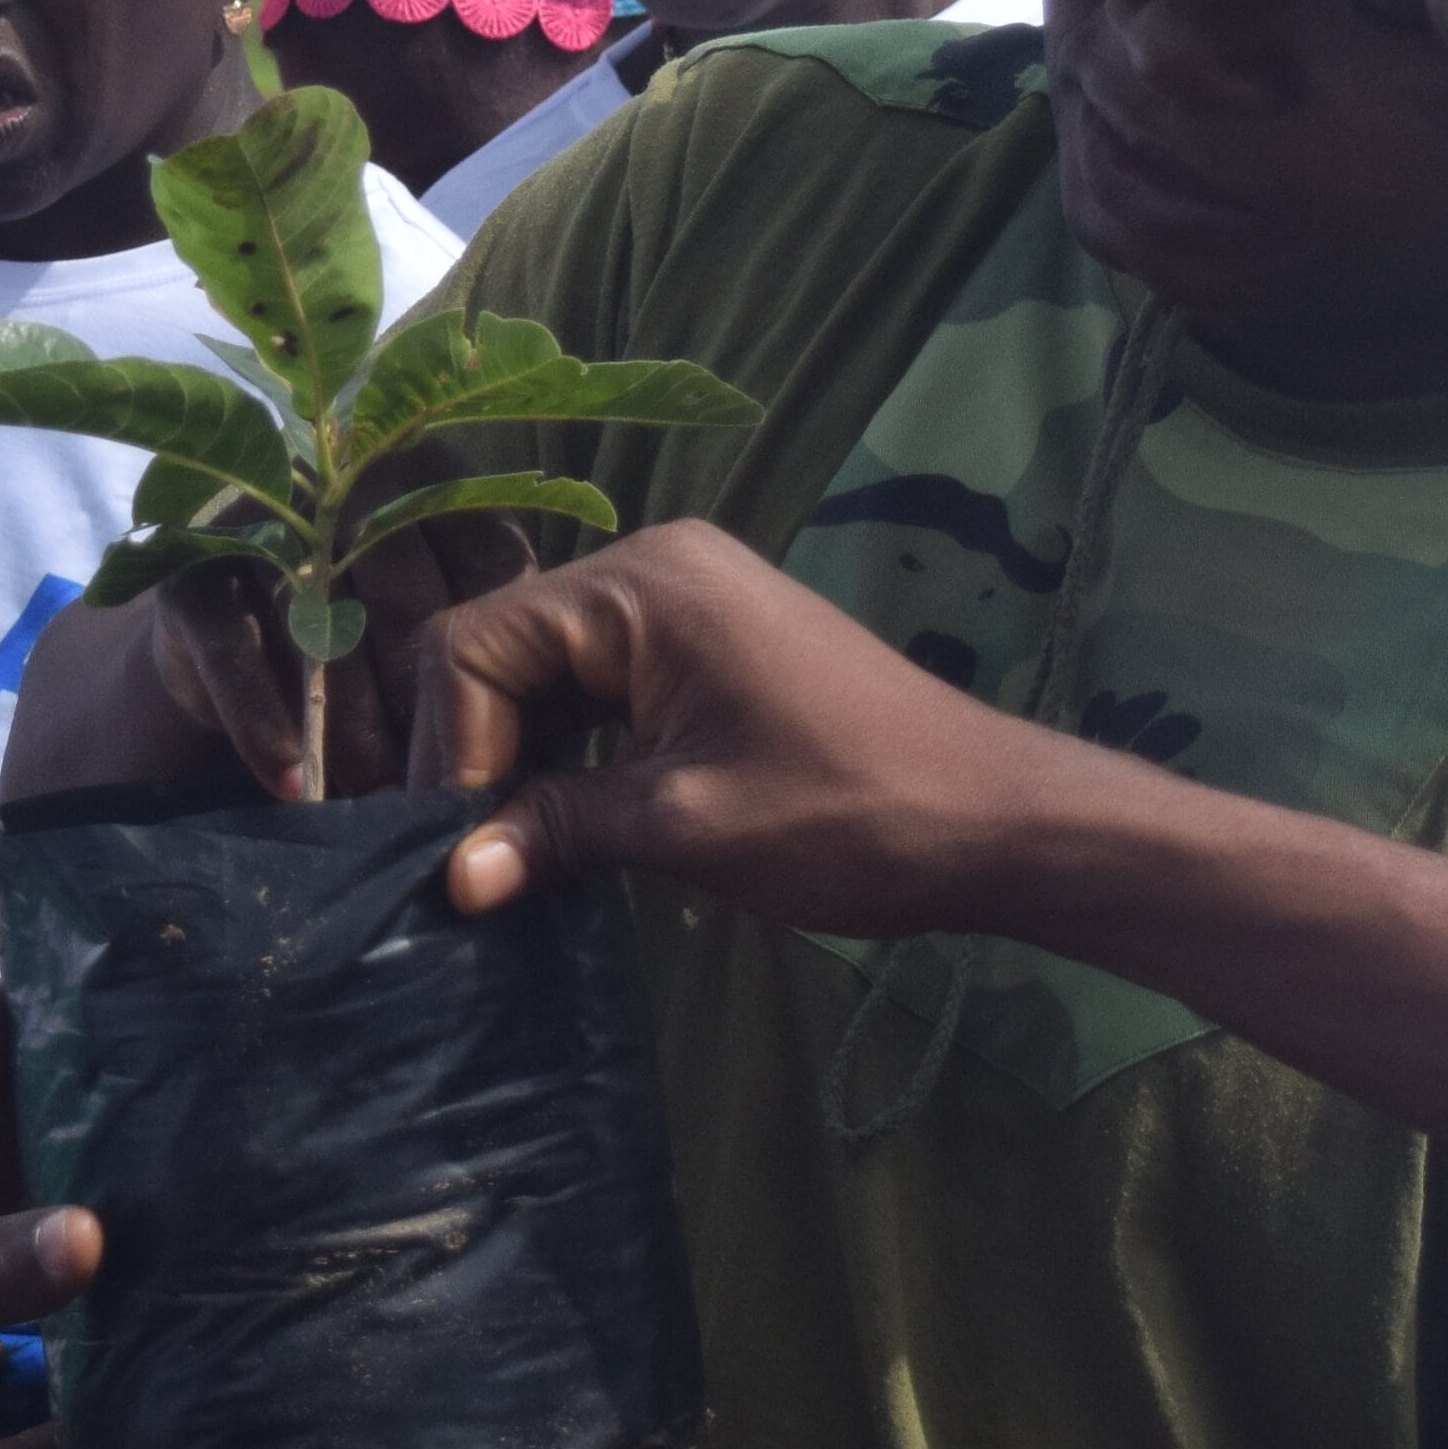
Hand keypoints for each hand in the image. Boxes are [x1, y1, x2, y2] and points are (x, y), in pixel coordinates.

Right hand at [150, 506, 548, 802]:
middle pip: (407, 609)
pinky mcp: (196, 575)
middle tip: (437, 804)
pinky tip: (296, 787)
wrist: (227, 645)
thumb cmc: (377, 656)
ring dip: (351, 738)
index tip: (508, 760)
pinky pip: (239, 657)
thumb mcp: (458, 648)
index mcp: (442, 489)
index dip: (502, 676)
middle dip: (424, 718)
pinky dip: (269, 729)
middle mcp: (356, 490)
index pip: (489, 578)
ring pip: (325, 640)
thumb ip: (513, 678)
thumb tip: (554, 769)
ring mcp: (268, 527)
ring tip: (374, 809)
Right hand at [416, 520, 1083, 941]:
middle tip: (464, 861)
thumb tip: (453, 877)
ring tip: (499, 855)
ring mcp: (684, 606)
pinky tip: (557, 825)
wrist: (996, 820)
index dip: (452, 749)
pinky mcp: (706, 651)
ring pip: (546, 674)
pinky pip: (599, 689)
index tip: (456, 848)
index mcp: (645, 585)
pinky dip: (569, 753)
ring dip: (518, 760)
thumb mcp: (689, 827)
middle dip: (476, 755)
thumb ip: (558, 830)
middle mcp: (653, 571)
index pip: (477, 643)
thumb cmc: (852, 814)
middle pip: (502, 649)